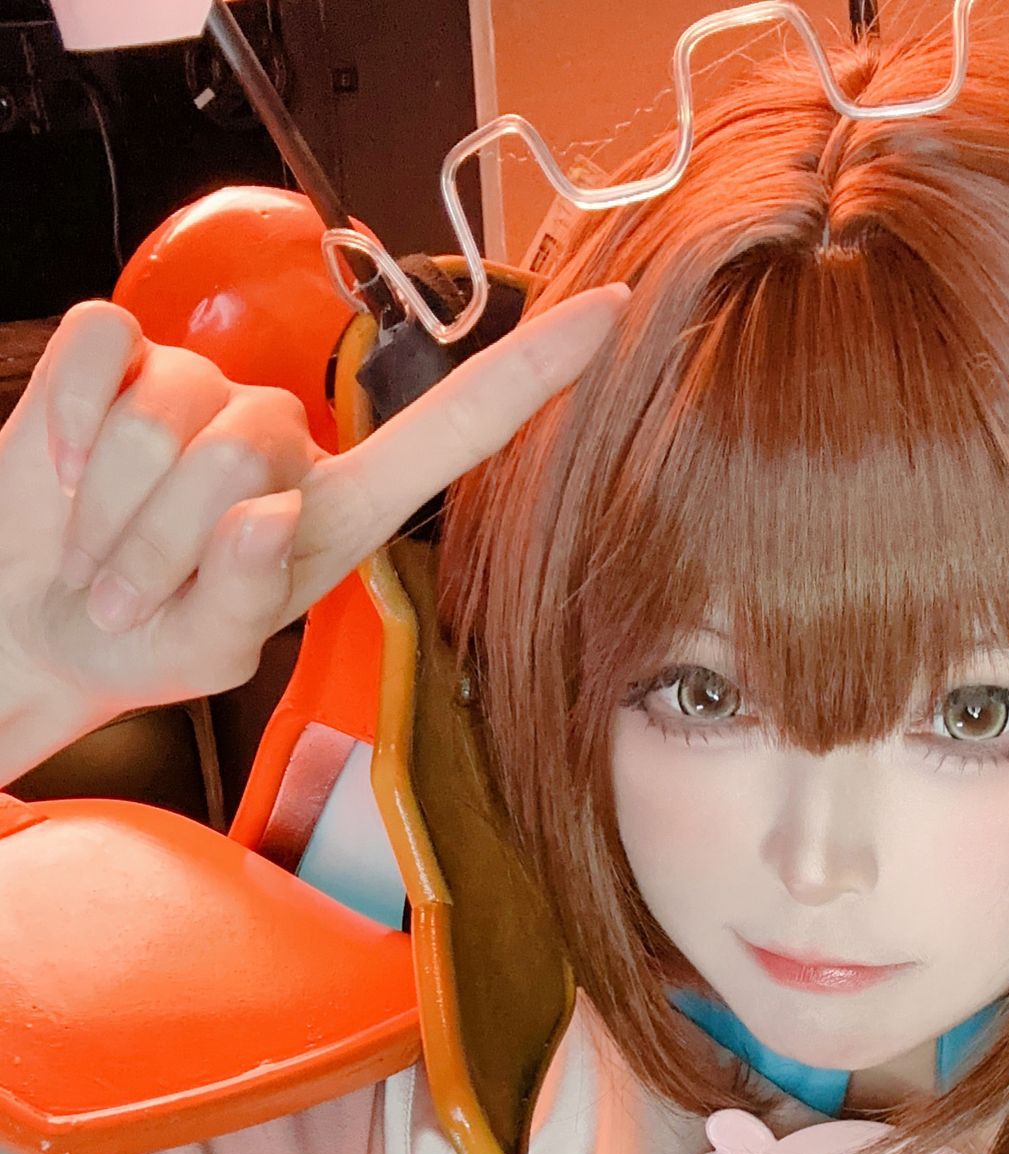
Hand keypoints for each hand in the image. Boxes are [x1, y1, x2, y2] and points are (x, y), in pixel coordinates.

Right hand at [0, 281, 628, 733]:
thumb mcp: (208, 645)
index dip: (534, 370)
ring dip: (116, 513)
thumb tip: (262, 515)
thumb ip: (246, 594)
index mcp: (340, 506)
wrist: (42, 623)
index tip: (613, 315)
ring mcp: (199, 385)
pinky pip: (103, 355)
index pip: (457, 425)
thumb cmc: (145, 636)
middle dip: (171, 538)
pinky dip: (70, 435)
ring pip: (169, 414)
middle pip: (249, 442)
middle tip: (138, 593)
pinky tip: (65, 483)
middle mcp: (280, 435)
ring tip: (105, 560)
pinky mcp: (117, 353)